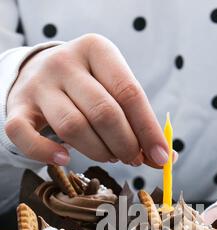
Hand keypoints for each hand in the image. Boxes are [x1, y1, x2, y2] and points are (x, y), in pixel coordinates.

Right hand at [5, 34, 174, 167]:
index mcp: (97, 50)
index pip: (129, 92)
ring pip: (73, 127)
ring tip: (109, 156)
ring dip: (98, 152)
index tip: (160, 158)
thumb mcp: (114, 92)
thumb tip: (166, 159)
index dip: (148, 130)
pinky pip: (27, 135)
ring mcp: (39, 85)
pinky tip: (64, 159)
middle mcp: (65, 62)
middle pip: (104, 112)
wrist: (38, 75)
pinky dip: (46, 153)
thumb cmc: (87, 88)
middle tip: (132, 159)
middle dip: (126, 145)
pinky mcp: (18, 107)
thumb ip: (138, 122)